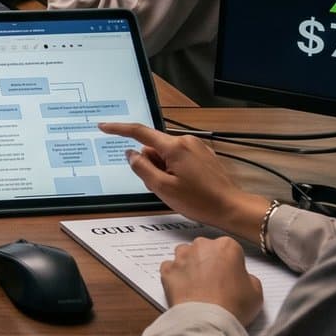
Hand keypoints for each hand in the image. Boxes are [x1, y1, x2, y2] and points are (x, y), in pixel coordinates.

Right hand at [98, 121, 271, 235]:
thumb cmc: (200, 201)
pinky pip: (179, 158)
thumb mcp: (163, 188)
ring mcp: (196, 147)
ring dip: (163, 169)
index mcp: (174, 147)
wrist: (232, 208)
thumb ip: (142, 168)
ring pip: (166, 154)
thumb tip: (131, 154)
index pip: (139, 132)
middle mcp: (185, 141)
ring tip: (177, 189)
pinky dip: (175, 170)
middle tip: (161, 187)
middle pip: (153, 148)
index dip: (118, 129)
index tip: (103, 127)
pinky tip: (186, 186)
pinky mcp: (203, 155)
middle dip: (150, 165)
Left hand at [159, 238, 262, 325]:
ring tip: (197, 285)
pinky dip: (175, 276)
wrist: (208, 321)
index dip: (230, 264)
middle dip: (208, 261)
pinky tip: (183, 289)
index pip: (229, 249)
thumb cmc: (233, 306)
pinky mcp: (167, 270)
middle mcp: (202, 246)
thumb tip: (242, 278)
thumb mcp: (256, 292)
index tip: (230, 276)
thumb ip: (249, 278)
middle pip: (205, 249)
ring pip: (185, 254)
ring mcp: (182, 257)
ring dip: (190, 265)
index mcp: (227, 246)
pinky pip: (170, 268)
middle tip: (214, 282)